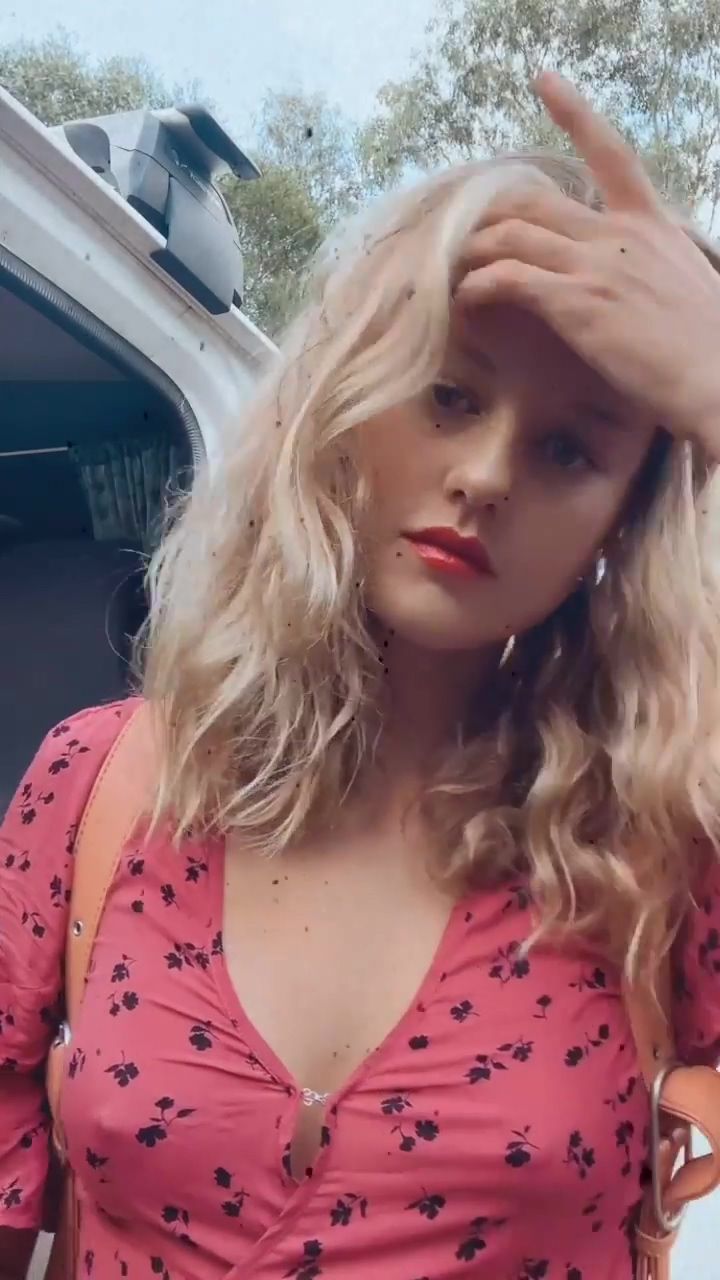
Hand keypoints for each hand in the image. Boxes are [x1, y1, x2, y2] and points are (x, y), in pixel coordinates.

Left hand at [454, 72, 719, 455]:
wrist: (717, 378)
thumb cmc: (706, 347)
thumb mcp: (684, 284)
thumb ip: (652, 265)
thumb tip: (636, 275)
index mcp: (651, 225)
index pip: (613, 153)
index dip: (574, 113)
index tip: (543, 81)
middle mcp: (620, 234)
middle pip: (536, 202)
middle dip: (490, 215)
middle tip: (462, 233)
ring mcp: (596, 265)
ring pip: (514, 235)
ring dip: (474, 251)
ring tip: (451, 269)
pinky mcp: (576, 301)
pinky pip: (509, 278)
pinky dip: (478, 285)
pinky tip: (465, 299)